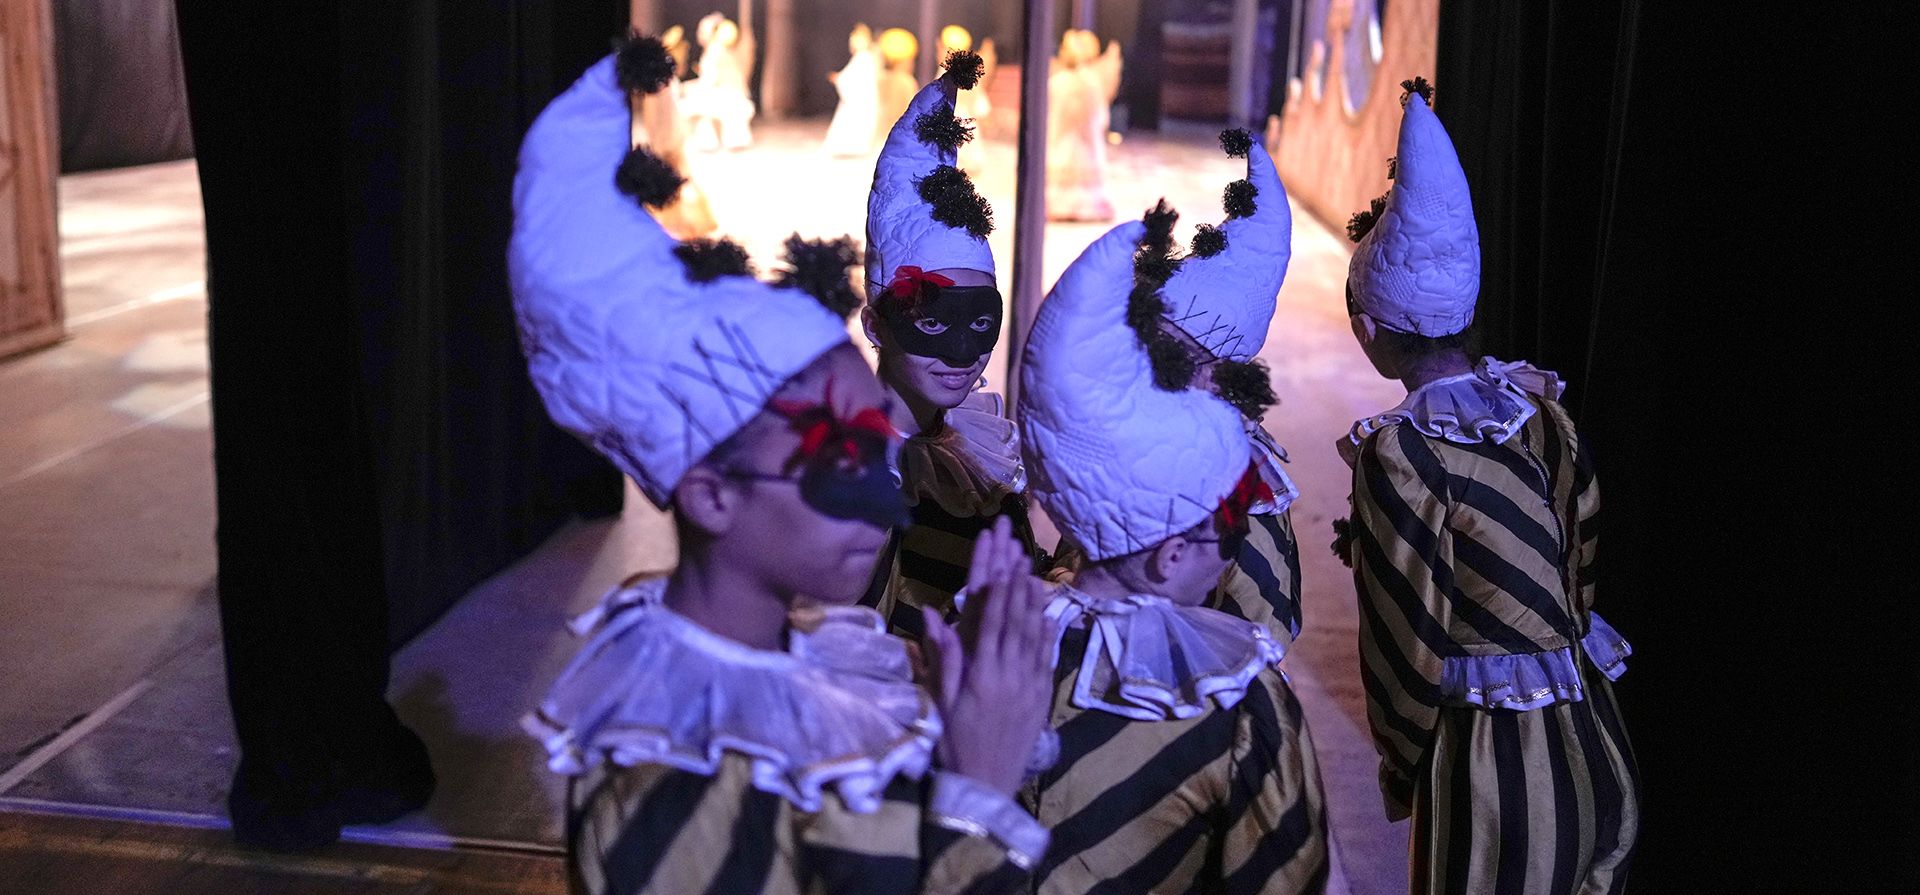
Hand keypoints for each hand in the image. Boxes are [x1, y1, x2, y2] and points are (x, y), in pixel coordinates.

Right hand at [921, 516, 1055, 795]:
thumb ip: (943, 656)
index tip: (1002, 561)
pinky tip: (1049, 616)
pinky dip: (1047, 635)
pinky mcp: (1041, 698)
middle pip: (1016, 619)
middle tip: (1020, 552)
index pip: (992, 620)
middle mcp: (1010, 673)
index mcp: (982, 672)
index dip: (998, 588)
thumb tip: (931, 613)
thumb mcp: (942, 701)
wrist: (985, 785)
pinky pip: (1047, 659)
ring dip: (1035, 603)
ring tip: (1036, 575)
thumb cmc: (954, 743)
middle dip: (1018, 583)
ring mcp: (1030, 685)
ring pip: (1035, 635)